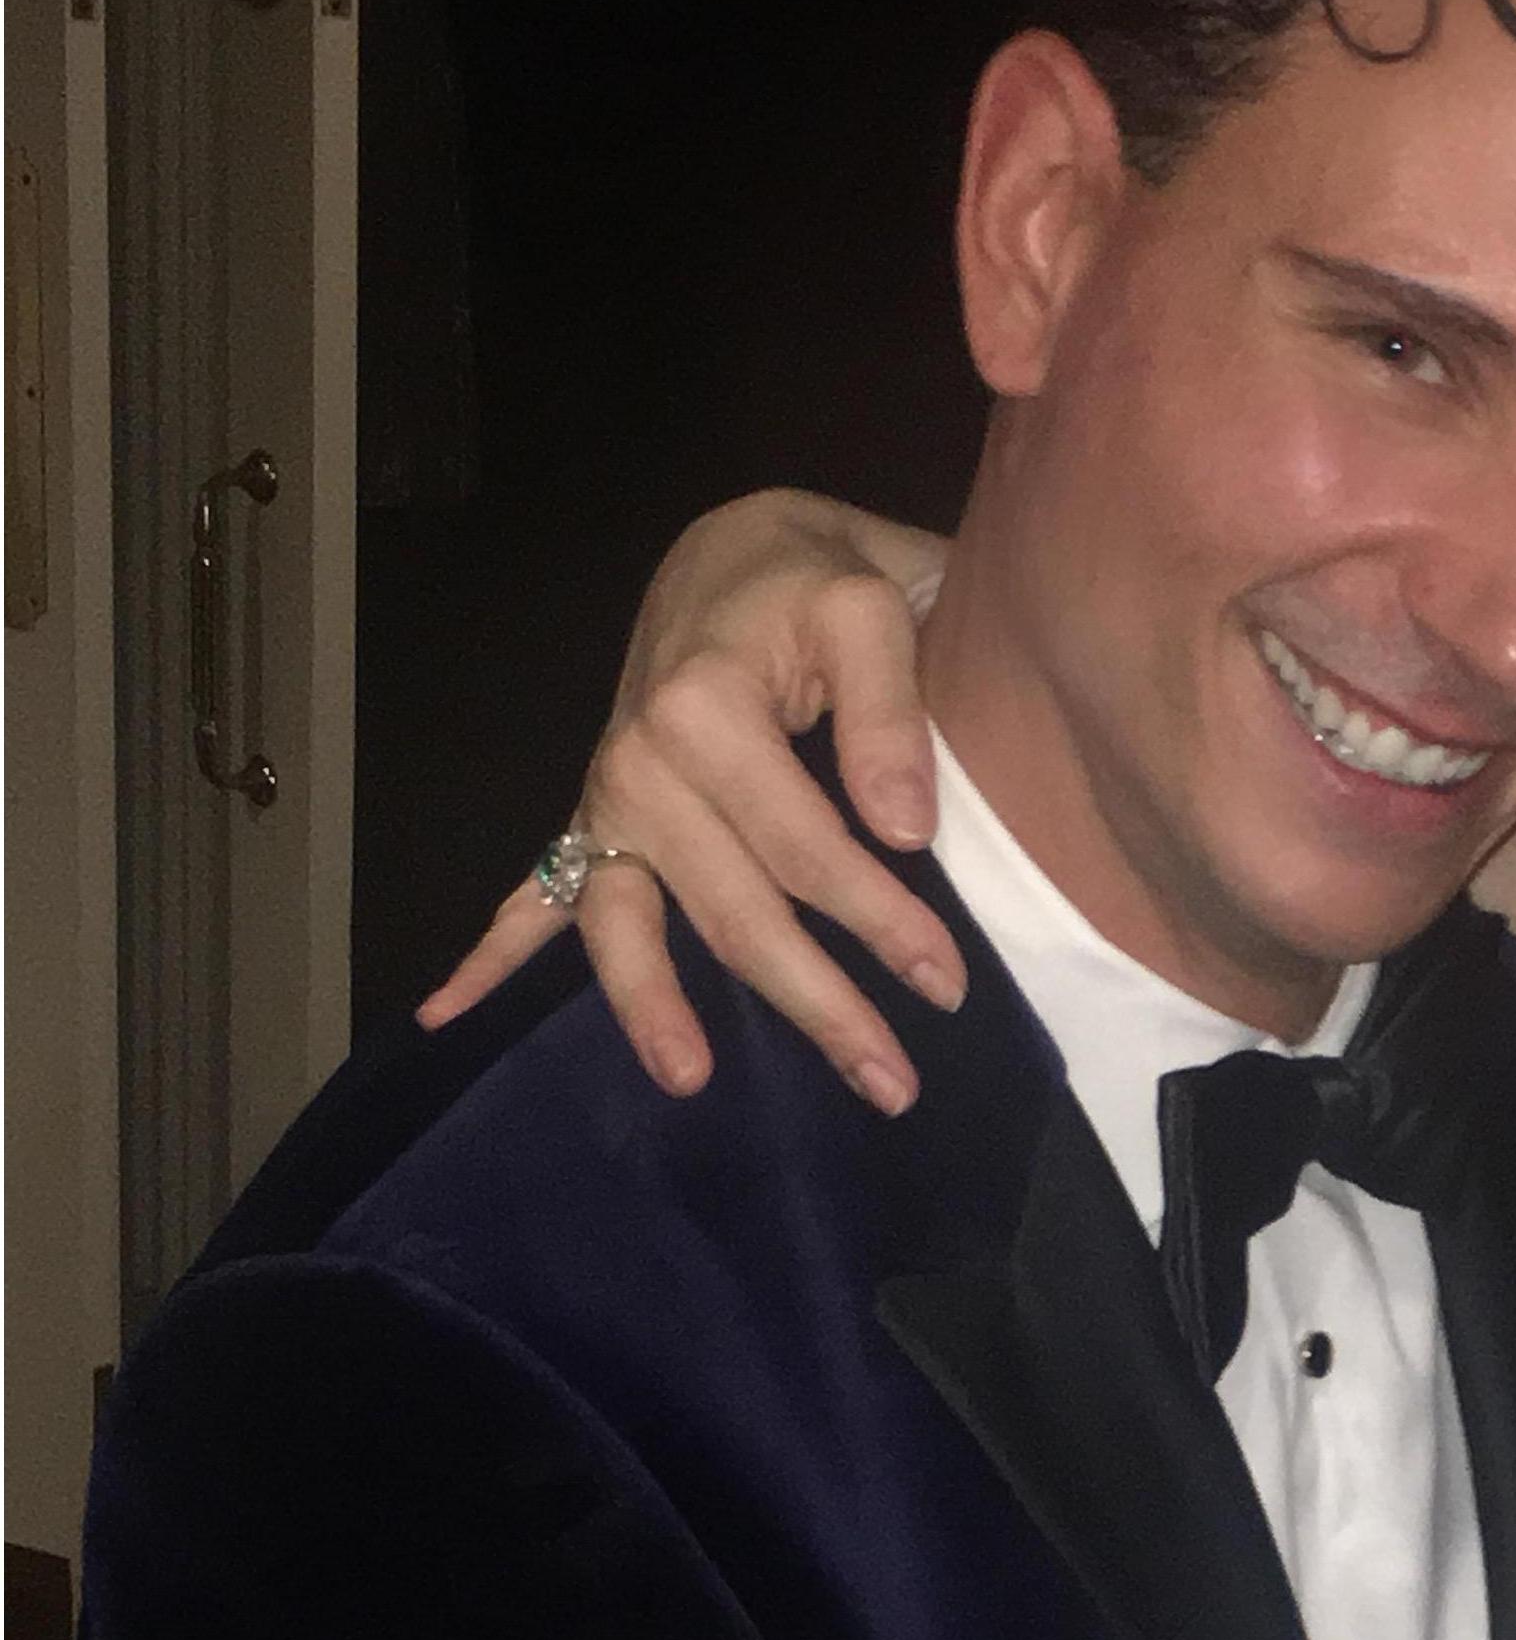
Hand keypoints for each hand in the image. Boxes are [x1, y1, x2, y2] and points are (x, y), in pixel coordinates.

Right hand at [417, 491, 961, 1112]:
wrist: (740, 553)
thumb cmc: (818, 581)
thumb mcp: (873, 607)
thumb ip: (892, 713)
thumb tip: (906, 833)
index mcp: (707, 710)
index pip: (806, 849)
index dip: (881, 922)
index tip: (946, 984)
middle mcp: (640, 764)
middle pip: (732, 911)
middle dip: (816, 1005)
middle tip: (892, 1086)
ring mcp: (608, 799)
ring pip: (628, 927)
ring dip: (655, 1012)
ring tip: (690, 1081)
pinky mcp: (593, 816)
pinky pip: (534, 892)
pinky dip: (488, 955)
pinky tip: (445, 1015)